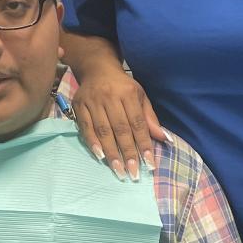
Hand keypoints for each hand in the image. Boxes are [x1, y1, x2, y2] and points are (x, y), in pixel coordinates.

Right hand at [69, 64, 163, 179]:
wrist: (97, 69)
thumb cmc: (122, 86)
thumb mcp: (140, 97)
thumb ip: (149, 118)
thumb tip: (164, 139)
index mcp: (128, 93)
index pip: (138, 123)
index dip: (144, 144)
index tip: (149, 164)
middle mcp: (110, 97)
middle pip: (120, 129)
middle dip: (128, 152)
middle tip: (133, 173)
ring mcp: (93, 101)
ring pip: (103, 130)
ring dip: (111, 152)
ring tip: (118, 170)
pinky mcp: (79, 106)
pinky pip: (86, 128)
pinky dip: (93, 143)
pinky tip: (100, 156)